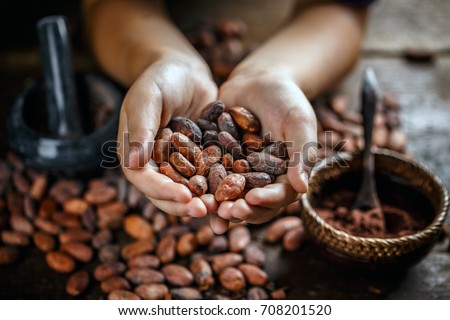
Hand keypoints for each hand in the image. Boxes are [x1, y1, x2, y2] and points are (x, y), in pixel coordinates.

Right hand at [117, 55, 218, 217]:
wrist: (186, 71)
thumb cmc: (162, 78)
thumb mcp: (149, 96)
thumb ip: (141, 125)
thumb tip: (133, 163)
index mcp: (135, 152)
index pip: (144, 179)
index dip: (162, 190)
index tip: (184, 197)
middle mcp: (156, 164)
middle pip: (166, 193)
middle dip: (185, 205)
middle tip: (206, 211)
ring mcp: (179, 165)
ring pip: (189, 191)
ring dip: (204, 202)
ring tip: (222, 209)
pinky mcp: (200, 161)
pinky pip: (208, 179)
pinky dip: (220, 189)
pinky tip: (236, 195)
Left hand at [210, 69, 316, 232]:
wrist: (258, 80)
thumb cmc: (287, 99)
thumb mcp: (299, 122)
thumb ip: (302, 154)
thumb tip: (302, 189)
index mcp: (284, 176)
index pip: (278, 196)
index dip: (266, 201)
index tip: (253, 200)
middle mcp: (259, 180)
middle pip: (251, 203)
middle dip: (239, 209)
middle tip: (225, 212)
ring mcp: (236, 172)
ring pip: (226, 195)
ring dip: (216, 204)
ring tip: (205, 207)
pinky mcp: (216, 161)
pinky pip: (206, 175)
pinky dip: (197, 182)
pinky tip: (185, 185)